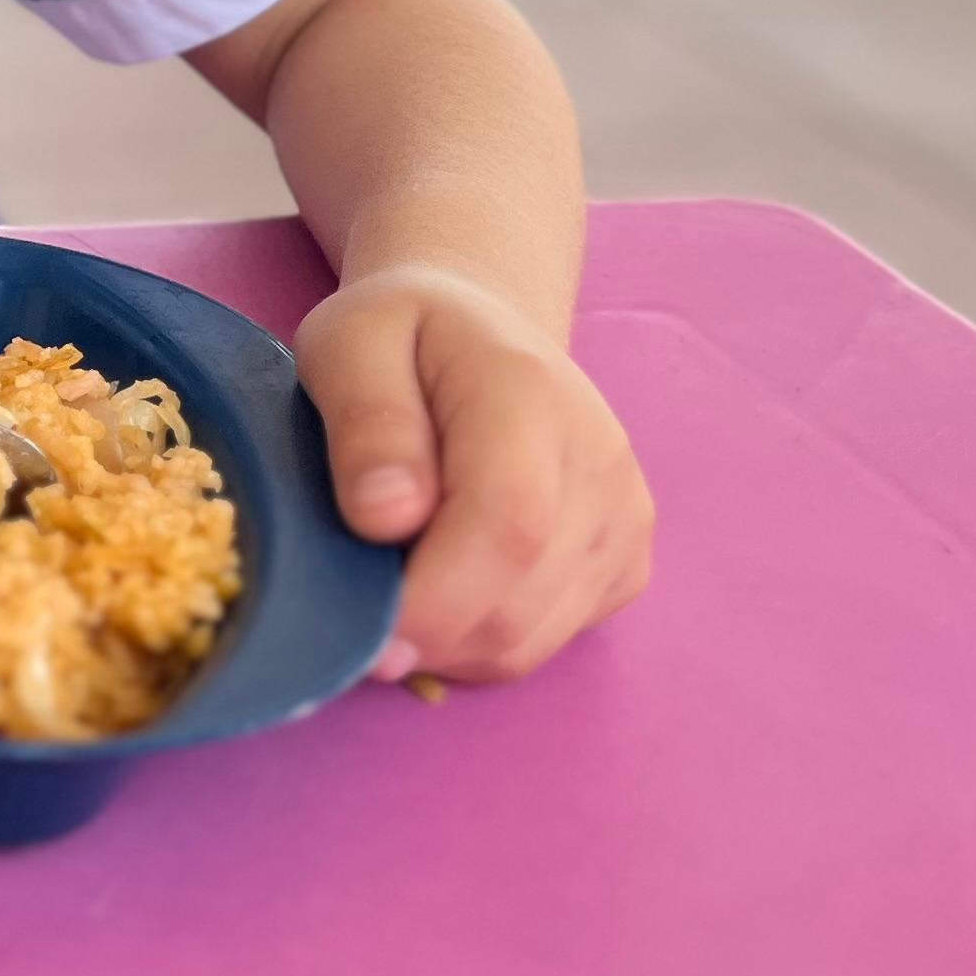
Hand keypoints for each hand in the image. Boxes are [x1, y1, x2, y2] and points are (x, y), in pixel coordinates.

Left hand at [295, 261, 650, 684]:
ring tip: (392, 578)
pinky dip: (477, 641)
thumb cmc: (403, 336)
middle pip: (517, 603)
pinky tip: (442, 582)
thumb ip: (367, 421)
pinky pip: (543, 644)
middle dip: (422, 631)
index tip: (363, 637)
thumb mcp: (350, 341)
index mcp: (529, 394)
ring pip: (527, 641)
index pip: (506, 524)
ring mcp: (624, 520)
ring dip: (444, 642)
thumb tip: (386, 519)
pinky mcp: (625, 565)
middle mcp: (599, 463)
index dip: (435, 600)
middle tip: (350, 605)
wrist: (481, 332)